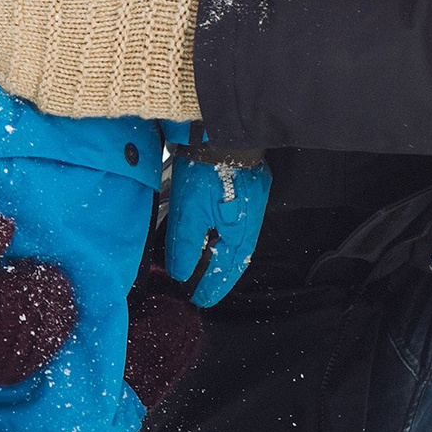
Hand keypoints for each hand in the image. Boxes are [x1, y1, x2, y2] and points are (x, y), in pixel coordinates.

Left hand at [0, 0, 204, 120]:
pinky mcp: (88, 100)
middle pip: (22, 32)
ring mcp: (78, 68)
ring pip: (27, 67)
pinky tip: (22, 88)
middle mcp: (73, 31)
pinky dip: (34, 91)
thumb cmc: (180, 8)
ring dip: (9, 63)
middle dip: (3, 31)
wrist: (202, 54)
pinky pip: (49, 97)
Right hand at [0, 212, 75, 394]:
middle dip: (47, 319)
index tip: (56, 273)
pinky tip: (18, 350)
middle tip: (62, 298)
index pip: (16, 301)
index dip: (42, 290)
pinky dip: (8, 364)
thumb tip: (8, 232)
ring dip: (34, 345)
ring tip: (50, 322)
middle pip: (18, 338)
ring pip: (5, 364)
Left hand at [165, 151, 270, 306]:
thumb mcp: (190, 213)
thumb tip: (182, 273)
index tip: (200, 300)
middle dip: (218, 274)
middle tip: (202, 289)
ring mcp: (248, 202)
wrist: (219, 131)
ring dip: (219, 254)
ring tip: (202, 266)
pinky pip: (232, 220)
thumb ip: (187, 245)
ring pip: (233, 238)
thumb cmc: (208, 170)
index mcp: (241, 232)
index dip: (213, 286)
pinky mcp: (243, 186)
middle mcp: (249, 220)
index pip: (228, 269)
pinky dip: (219, 234)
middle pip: (234, 256)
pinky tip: (208, 233)